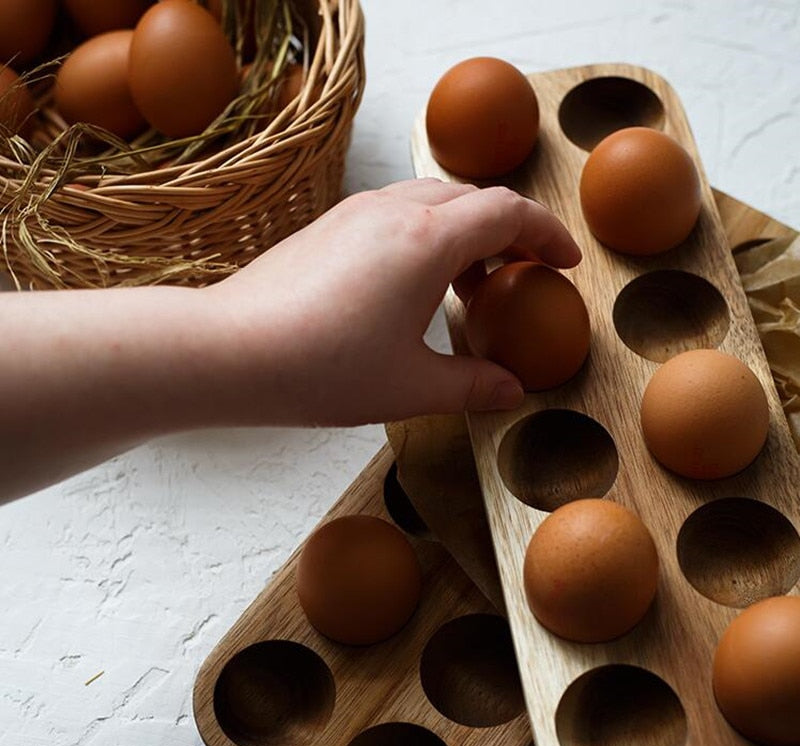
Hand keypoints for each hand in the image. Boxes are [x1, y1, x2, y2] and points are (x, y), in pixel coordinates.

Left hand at [213, 178, 580, 424]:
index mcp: (427, 240)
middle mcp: (392, 211)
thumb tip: (509, 392)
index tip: (564, 261)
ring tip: (469, 289)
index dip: (546, 234)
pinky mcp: (326, 227)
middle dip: (509, 231)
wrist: (230, 352)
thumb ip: (471, 386)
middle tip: (521, 276)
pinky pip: (394, 213)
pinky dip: (424, 236)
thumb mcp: (410, 386)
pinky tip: (413, 287)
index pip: (508, 212)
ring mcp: (354, 213)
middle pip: (473, 198)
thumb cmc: (319, 367)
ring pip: (431, 200)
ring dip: (464, 233)